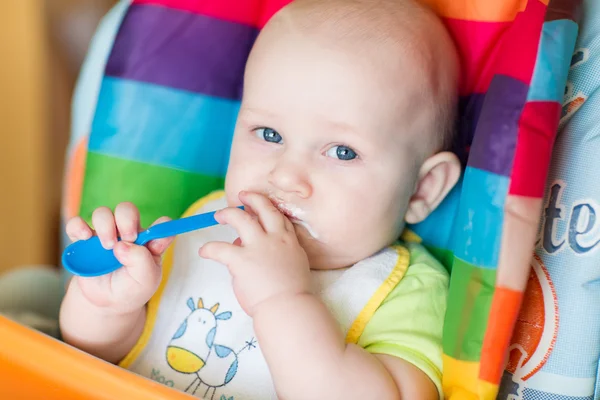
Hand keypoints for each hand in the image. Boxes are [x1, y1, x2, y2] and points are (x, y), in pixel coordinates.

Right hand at [65, 203, 172, 314]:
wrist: (107, 303)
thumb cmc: (132, 288)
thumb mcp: (145, 280)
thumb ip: (142, 260)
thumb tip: (122, 245)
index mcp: (149, 241)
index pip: (161, 223)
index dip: (161, 225)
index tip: (150, 241)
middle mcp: (128, 233)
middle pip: (127, 209)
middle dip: (126, 220)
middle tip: (128, 238)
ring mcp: (106, 235)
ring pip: (102, 213)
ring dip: (105, 226)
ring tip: (107, 246)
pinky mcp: (85, 241)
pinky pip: (76, 224)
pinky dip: (78, 227)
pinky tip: (85, 238)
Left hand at [199, 191, 310, 315]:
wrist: (289, 308)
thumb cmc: (294, 296)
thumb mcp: (296, 268)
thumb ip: (281, 256)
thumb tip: (262, 254)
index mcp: (290, 242)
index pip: (279, 218)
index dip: (269, 210)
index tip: (262, 208)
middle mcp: (275, 238)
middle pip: (263, 208)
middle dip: (252, 199)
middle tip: (242, 196)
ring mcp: (258, 246)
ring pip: (239, 218)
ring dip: (228, 213)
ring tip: (219, 215)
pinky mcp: (241, 259)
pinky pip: (219, 248)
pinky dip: (209, 248)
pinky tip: (204, 251)